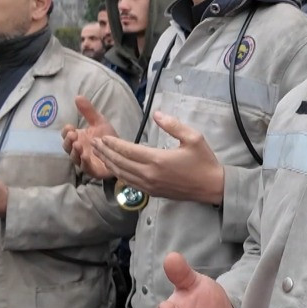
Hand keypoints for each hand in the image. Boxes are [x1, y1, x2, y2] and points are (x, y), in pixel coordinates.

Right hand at [61, 95, 118, 179]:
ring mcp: (84, 161)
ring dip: (75, 152)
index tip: (70, 127)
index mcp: (78, 138)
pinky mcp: (93, 170)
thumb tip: (78, 96)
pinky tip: (86, 156)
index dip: (66, 132)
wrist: (122, 150)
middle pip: (67, 147)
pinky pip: (86, 168)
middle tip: (73, 135)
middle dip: (68, 141)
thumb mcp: (99, 121)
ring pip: (75, 158)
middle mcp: (78, 150)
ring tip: (78, 145)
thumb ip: (88, 111)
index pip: (67, 135)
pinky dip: (84, 163)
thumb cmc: (107, 137)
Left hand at [94, 111, 224, 204]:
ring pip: (122, 175)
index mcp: (158, 160)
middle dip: (105, 153)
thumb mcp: (193, 138)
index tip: (102, 137)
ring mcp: (150, 186)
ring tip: (99, 154)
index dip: (113, 144)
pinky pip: (130, 184)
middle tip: (94, 143)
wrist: (212, 187)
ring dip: (109, 164)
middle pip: (120, 163)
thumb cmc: (204, 161)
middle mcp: (150, 174)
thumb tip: (156, 114)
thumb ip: (173, 125)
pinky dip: (119, 175)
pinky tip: (114, 169)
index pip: (128, 150)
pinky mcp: (152, 193)